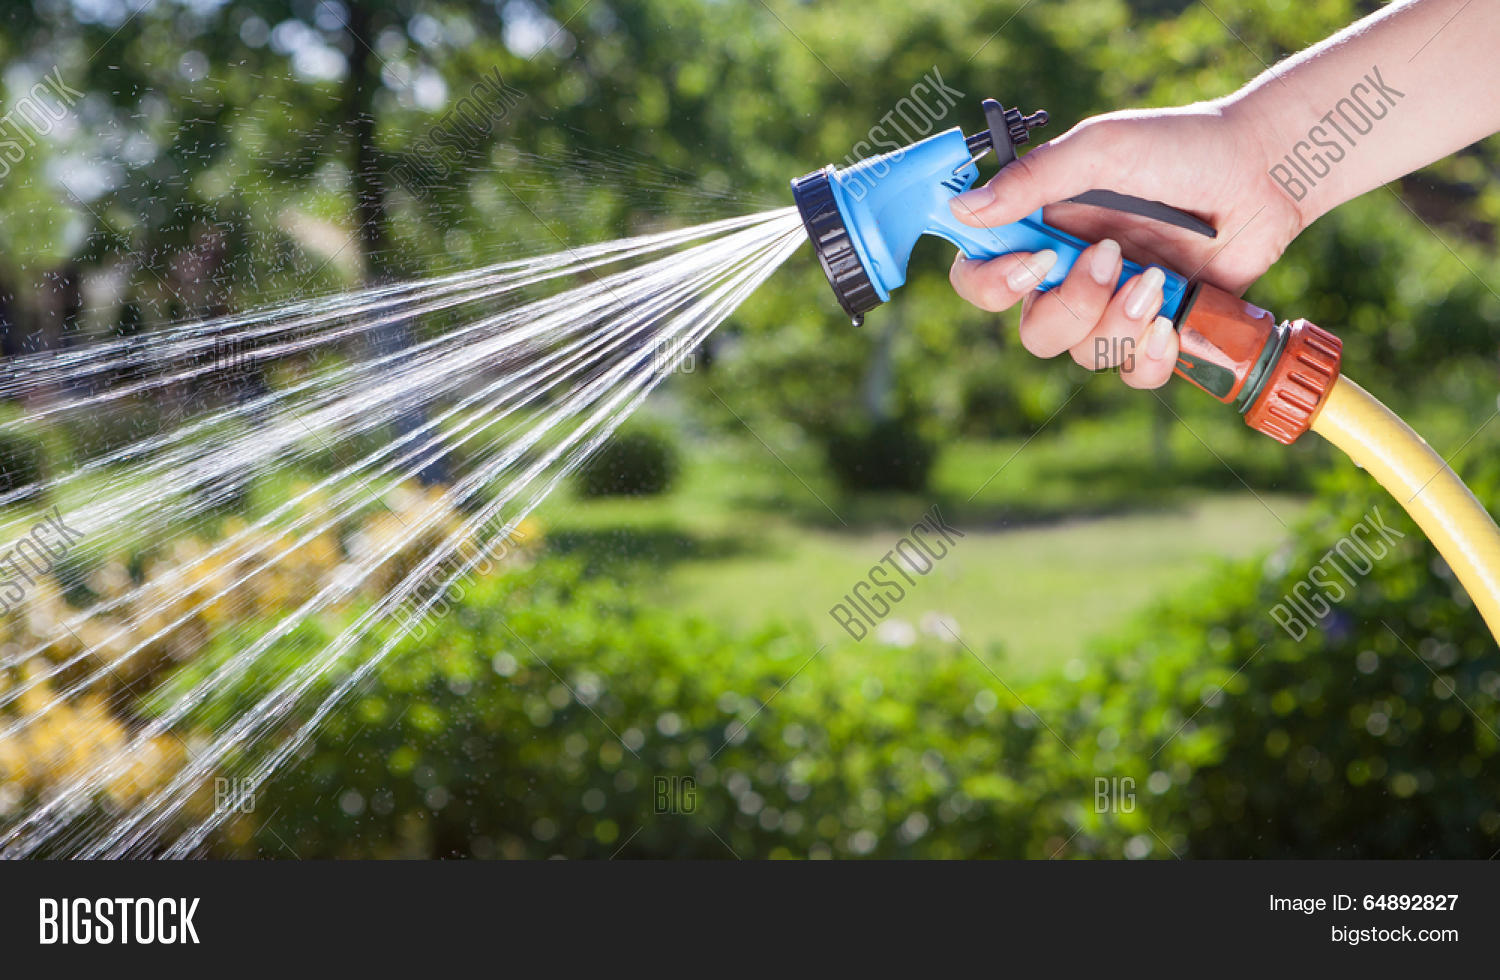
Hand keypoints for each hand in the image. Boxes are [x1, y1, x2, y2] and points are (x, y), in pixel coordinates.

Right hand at [947, 100, 1304, 387]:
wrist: (1263, 170)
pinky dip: (1148, 357)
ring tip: (1158, 278)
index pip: (980, 277)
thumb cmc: (1181, 148)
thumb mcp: (1101, 149)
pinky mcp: (1160, 330)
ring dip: (1119, 322)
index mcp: (1042, 233)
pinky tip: (1170, 323)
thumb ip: (1033, 179)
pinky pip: (1132, 375)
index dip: (990, 283)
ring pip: (1083, 353)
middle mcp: (1070, 277)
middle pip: (1033, 331)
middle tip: (1110, 258)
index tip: (1034, 260)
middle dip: (1070, 306)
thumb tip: (962, 208)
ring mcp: (1115, 308)